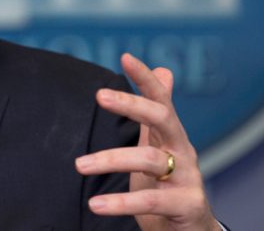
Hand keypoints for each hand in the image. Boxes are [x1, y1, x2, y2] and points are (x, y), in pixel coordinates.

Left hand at [75, 53, 218, 229]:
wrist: (192, 229)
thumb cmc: (169, 183)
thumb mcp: (160, 145)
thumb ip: (155, 112)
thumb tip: (164, 70)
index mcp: (170, 134)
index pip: (160, 99)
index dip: (145, 78)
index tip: (125, 56)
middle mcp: (182, 150)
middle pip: (162, 118)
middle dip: (132, 104)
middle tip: (100, 96)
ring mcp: (187, 177)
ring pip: (149, 160)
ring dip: (111, 159)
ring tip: (79, 165)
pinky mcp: (187, 206)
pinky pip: (152, 201)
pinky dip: (121, 203)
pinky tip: (96, 203)